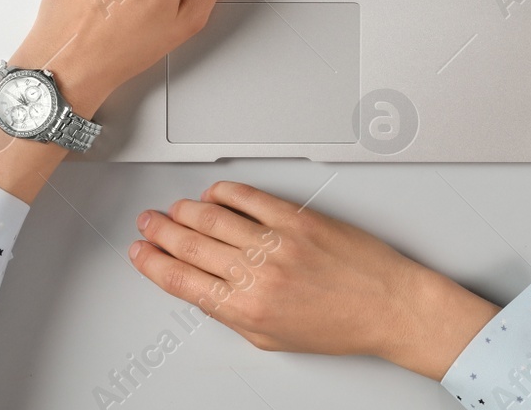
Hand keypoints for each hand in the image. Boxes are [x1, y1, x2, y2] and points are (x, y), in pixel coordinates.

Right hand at [130, 181, 500, 378]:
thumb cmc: (342, 325)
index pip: (182, 281)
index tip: (140, 254)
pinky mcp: (299, 218)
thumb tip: (207, 290)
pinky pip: (250, 197)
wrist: (390, 306)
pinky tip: (213, 194)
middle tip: (146, 224)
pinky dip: (225, 192)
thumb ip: (235, 314)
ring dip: (183, 211)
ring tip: (170, 209)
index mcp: (247, 308)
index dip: (153, 264)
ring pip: (212, 218)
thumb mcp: (273, 338)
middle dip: (160, 232)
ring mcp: (278, 241)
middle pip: (190, 245)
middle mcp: (258, 273)